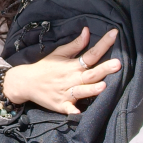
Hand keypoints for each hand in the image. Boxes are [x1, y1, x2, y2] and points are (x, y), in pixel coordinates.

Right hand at [3, 27, 121, 114]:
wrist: (25, 82)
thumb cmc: (45, 67)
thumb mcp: (58, 53)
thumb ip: (75, 44)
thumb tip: (87, 31)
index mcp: (72, 65)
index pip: (91, 54)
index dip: (103, 44)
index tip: (115, 33)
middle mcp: (71, 79)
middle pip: (90, 74)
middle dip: (104, 69)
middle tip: (118, 64)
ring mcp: (66, 93)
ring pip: (82, 91)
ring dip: (92, 89)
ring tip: (103, 86)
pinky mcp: (61, 105)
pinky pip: (68, 109)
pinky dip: (72, 111)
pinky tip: (77, 112)